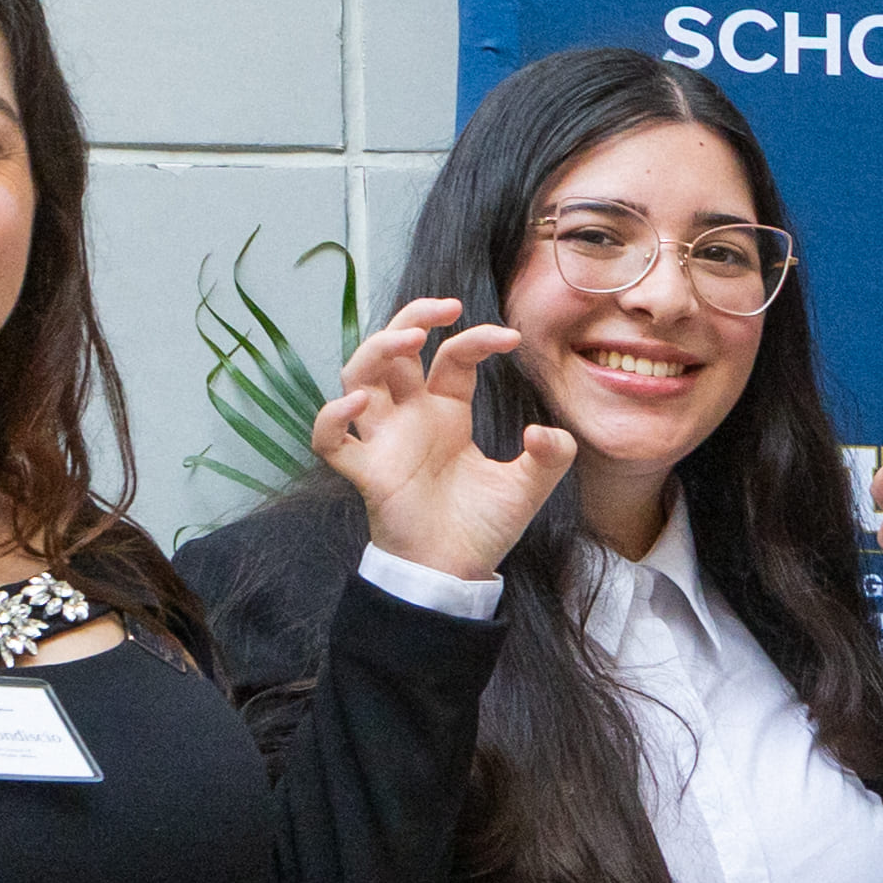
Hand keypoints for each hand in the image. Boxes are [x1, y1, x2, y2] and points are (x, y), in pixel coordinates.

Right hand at [317, 295, 574, 582]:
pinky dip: (332, 419)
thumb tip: (545, 431)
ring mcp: (384, 441)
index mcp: (445, 411)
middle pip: (393, 351)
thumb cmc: (483, 527)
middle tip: (443, 308)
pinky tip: (357, 403)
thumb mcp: (528, 487)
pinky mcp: (366, 472)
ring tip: (408, 341)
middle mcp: (410, 417)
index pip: (451, 358)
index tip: (511, 337)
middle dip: (411, 319)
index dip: (475, 339)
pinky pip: (332, 441)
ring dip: (375, 352)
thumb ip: (550, 456)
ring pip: (357, 379)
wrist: (457, 574)